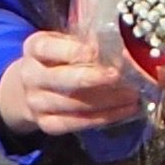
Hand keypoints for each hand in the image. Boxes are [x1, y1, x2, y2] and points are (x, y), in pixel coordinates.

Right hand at [0, 27, 141, 136]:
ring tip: (133, 94)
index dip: (74, 51)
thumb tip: (124, 43)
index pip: (47, 48)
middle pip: (61, 79)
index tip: (97, 52)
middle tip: (118, 76)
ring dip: (107, 100)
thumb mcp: (66, 42)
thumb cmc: (59, 58)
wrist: (32, 87)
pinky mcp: (47, 123)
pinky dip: (105, 117)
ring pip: (73, 104)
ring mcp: (36, 102)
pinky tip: (126, 110)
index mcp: (34, 48)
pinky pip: (77, 123)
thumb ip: (87, 41)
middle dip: (92, 78)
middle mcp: (31, 75)